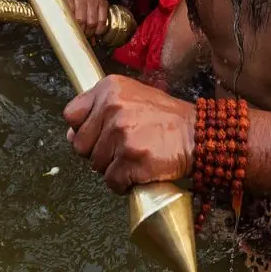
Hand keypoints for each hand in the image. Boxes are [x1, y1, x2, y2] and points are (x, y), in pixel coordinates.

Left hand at [64, 0, 108, 39]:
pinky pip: (102, 21)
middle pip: (80, 20)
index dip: (70, 27)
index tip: (71, 34)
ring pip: (92, 22)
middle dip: (81, 32)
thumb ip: (66, 16)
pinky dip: (100, 29)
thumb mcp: (66, 3)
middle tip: (80, 36)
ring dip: (90, 32)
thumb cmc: (76, 0)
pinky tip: (97, 32)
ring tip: (88, 35)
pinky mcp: (103, 3)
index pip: (68, 14)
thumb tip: (66, 35)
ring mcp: (93, 0)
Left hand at [64, 75, 194, 193]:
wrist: (198, 134)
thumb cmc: (165, 118)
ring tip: (136, 155)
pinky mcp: (131, 158)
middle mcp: (112, 106)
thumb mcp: (132, 98)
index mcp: (110, 88)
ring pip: (96, 165)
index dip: (82, 129)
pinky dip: (124, 183)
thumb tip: (72, 135)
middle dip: (98, 152)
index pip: (71, 114)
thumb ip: (101, 110)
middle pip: (80, 145)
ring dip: (113, 168)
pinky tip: (140, 170)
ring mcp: (121, 132)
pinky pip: (112, 182)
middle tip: (123, 147)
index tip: (98, 133)